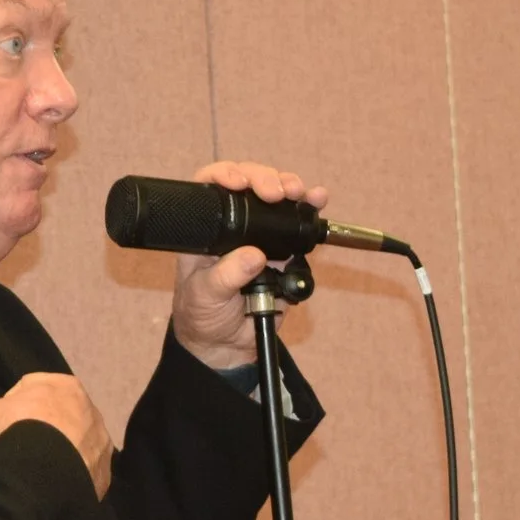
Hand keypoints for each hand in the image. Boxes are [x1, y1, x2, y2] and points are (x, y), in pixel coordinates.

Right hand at [0, 372, 112, 498]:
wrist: (41, 470)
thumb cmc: (16, 429)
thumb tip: (0, 418)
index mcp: (66, 386)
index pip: (38, 387)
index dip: (18, 404)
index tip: (6, 422)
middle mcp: (91, 411)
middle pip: (64, 417)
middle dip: (47, 428)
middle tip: (24, 446)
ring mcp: (101, 443)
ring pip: (79, 445)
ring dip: (64, 453)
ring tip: (41, 468)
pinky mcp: (103, 473)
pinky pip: (85, 473)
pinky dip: (72, 477)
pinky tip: (54, 484)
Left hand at [171, 161, 326, 369]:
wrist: (226, 344)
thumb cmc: (203, 315)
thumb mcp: (205, 296)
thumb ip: (226, 277)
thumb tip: (254, 256)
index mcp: (208, 229)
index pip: (211, 188)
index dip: (225, 175)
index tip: (238, 182)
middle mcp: (235, 226)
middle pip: (250, 185)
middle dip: (266, 180)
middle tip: (276, 192)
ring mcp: (262, 237)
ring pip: (278, 200)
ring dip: (291, 189)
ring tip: (299, 192)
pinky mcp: (285, 253)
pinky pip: (300, 228)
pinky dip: (311, 211)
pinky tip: (317, 200)